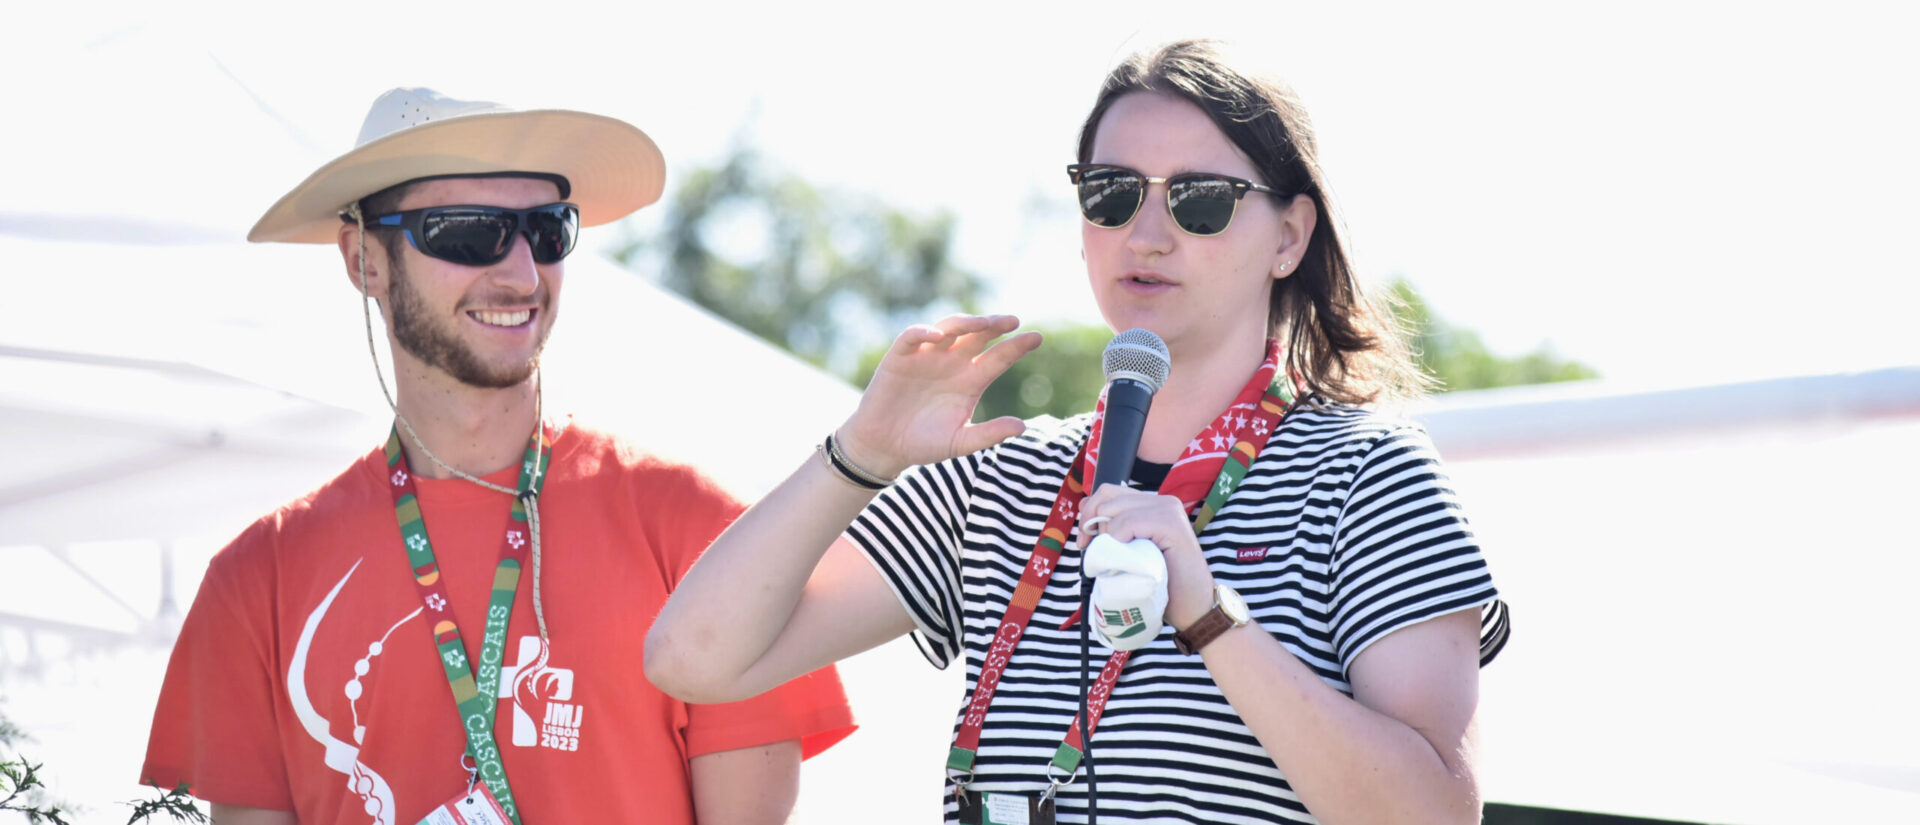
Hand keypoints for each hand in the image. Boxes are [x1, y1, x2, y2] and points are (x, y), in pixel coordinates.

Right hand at [837, 315, 1041, 476]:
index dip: (1017, 347)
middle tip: (1012, 320)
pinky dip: (922, 332)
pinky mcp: (900, 357)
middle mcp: (952, 362)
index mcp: (971, 380)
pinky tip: (936, 334)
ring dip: (965, 323)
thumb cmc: (924, 443)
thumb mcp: (960, 442)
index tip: (1037, 338)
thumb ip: (988, 434)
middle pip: (978, 336)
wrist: (885, 447)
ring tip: (982, 323)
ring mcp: (927, 356)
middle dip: (994, 325)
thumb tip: (1022, 428)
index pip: (998, 357)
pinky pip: (912, 337)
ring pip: (949, 329)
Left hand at [1077, 485, 1215, 629]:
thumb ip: (1113, 527)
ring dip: (1106, 537)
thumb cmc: (1161, 585)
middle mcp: (1162, 502)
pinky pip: (1128, 523)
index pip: (1108, 492)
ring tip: (1115, 560)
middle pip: (1107, 496)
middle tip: (1091, 551)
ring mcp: (1169, 511)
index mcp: (1152, 505)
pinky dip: (1118, 541)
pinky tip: (1127, 559)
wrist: (1193, 609)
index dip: (1089, 513)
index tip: (1084, 541)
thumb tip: (1083, 504)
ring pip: (1115, 510)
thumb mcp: (1130, 551)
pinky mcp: (1172, 525)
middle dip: (1091, 523)